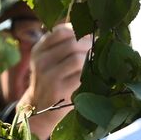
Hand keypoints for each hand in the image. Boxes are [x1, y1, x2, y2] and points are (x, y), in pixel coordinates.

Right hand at [22, 23, 89, 139]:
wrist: (41, 109)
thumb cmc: (53, 80)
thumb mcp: (51, 61)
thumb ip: (64, 45)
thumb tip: (91, 29)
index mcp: (39, 49)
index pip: (61, 31)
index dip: (80, 31)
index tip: (91, 37)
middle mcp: (41, 60)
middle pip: (72, 43)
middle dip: (90, 44)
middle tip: (100, 49)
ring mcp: (48, 75)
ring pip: (77, 58)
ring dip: (92, 58)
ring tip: (99, 61)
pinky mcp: (58, 90)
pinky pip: (81, 76)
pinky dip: (91, 73)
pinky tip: (96, 74)